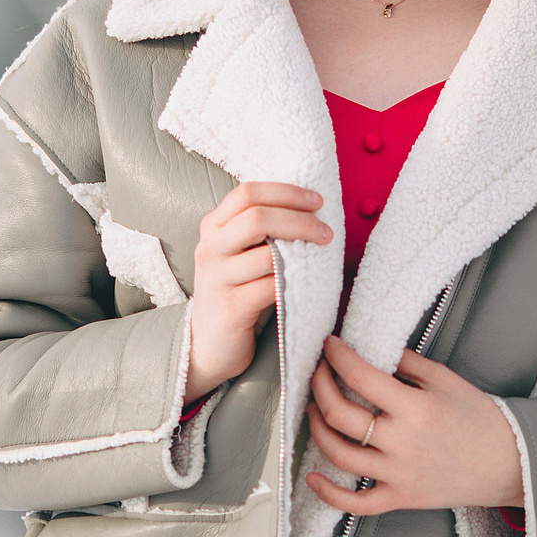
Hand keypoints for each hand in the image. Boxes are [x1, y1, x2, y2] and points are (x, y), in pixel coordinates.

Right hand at [184, 182, 330, 402]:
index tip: (317, 201)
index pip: (247, 193)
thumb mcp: (241, 254)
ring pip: (267, 254)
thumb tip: (309, 208)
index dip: (286, 192)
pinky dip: (294, 283)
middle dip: (300, 220)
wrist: (211, 344)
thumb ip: (261, 230)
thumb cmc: (237, 292)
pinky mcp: (230, 308)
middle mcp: (210, 248)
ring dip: (303, 252)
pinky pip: (270, 288)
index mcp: (213, 227)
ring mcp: (216, 279)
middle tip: (326, 231)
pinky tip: (306, 283)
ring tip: (322, 257)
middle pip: (257, 217)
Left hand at [304, 336, 524, 513]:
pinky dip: (329, 493)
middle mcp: (402, 442)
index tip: (330, 346)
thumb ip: (406, 363)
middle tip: (318, 373)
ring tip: (313, 411)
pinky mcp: (401, 498)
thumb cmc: (481, 418)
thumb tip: (371, 349)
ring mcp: (398, 474)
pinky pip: (357, 503)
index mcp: (415, 407)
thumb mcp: (446, 380)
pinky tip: (312, 477)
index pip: (360, 376)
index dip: (337, 357)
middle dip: (319, 387)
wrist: (511, 463)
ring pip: (339, 454)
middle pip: (340, 414)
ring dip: (317, 429)